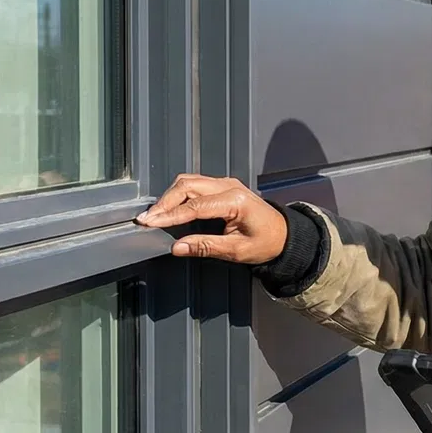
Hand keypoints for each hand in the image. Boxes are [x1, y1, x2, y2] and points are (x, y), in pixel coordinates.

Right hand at [135, 174, 288, 263]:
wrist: (284, 235)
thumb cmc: (266, 243)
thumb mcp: (236, 251)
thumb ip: (205, 247)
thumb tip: (177, 247)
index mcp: (235, 200)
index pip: (194, 205)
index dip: (169, 215)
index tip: (150, 222)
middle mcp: (229, 186)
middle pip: (187, 185)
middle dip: (164, 202)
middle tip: (147, 219)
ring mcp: (226, 183)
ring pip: (189, 182)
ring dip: (170, 197)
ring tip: (156, 215)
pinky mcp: (222, 186)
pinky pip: (195, 185)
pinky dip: (179, 195)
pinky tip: (170, 209)